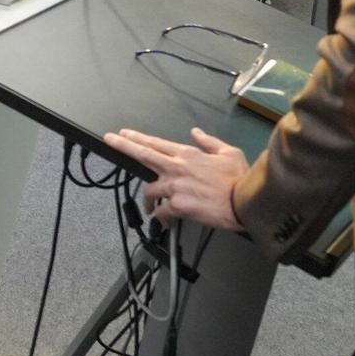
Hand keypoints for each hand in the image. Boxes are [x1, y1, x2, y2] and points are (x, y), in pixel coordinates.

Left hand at [100, 128, 249, 230]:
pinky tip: (165, 222)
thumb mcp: (228, 152)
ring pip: (150, 190)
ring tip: (149, 207)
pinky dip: (162, 218)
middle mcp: (177, 168)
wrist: (245, 202)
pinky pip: (161, 212)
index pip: (156, 143)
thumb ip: (209, 142)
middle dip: (123, 146)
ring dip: (148, 200)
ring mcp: (175, 187)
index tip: (123, 134)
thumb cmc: (240, 179)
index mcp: (188, 155)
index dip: (137, 138)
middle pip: (143, 154)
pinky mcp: (178, 206)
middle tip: (109, 140)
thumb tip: (196, 133)